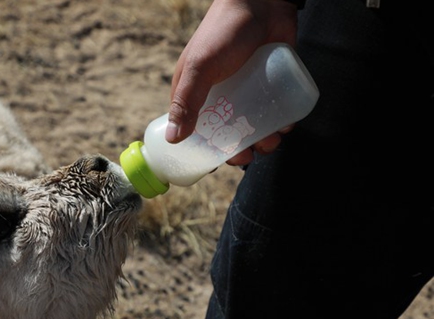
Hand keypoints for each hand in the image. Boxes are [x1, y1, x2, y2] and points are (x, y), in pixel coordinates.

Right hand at [167, 0, 298, 165]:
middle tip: (254, 153)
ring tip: (274, 139)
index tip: (223, 162)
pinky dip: (281, 120)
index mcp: (197, 93)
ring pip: (255, 123)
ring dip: (265, 138)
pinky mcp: (270, 81)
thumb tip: (173, 140)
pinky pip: (275, 107)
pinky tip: (287, 125)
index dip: (210, 149)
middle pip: (229, 131)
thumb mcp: (200, 68)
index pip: (199, 130)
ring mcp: (247, 88)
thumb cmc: (223, 32)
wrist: (262, 1)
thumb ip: (185, 102)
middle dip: (243, 148)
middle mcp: (220, 94)